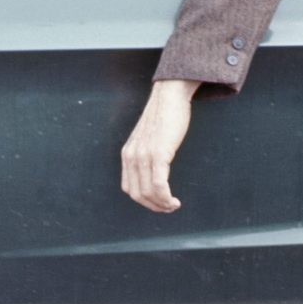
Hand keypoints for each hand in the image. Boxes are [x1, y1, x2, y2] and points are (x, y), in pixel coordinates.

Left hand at [121, 79, 199, 212]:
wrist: (170, 96)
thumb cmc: (164, 117)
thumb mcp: (148, 139)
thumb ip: (146, 154)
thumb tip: (154, 172)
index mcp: (128, 154)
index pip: (129, 189)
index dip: (145, 201)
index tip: (161, 202)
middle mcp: (131, 156)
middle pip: (137, 195)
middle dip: (154, 207)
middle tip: (169, 207)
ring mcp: (143, 155)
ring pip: (148, 193)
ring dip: (162, 205)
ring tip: (174, 205)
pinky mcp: (158, 153)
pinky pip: (159, 185)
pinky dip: (166, 198)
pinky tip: (175, 200)